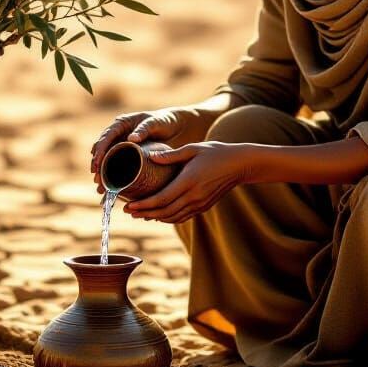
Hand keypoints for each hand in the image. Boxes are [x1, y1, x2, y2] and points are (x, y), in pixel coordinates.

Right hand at [89, 107, 212, 193]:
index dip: (99, 150)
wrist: (176, 129)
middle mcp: (118, 137)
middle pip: (103, 153)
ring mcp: (122, 149)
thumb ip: (144, 129)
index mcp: (121, 125)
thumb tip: (131, 139)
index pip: (106, 137)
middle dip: (98, 168)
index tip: (97, 163)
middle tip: (98, 181)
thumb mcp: (155, 123)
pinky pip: (118, 171)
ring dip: (103, 177)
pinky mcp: (129, 160)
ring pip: (107, 164)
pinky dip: (114, 182)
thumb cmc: (165, 122)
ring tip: (101, 191)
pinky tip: (110, 195)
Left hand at [123, 141, 251, 223]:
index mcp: (188, 181)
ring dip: (154, 217)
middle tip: (128, 212)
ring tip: (139, 214)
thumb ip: (171, 155)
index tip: (128, 205)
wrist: (239, 165)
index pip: (161, 199)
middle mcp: (193, 196)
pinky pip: (182, 216)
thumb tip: (151, 156)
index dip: (143, 205)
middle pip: (163, 211)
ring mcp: (199, 203)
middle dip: (144, 213)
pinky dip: (168, 218)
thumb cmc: (216, 152)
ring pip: (172, 217)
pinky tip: (158, 215)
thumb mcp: (193, 149)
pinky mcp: (203, 206)